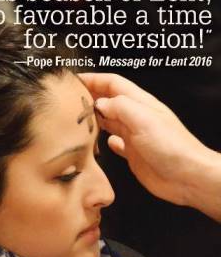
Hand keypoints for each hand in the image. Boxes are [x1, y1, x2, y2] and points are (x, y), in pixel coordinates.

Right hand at [80, 73, 220, 220]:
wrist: (187, 177)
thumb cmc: (170, 145)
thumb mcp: (143, 119)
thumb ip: (119, 107)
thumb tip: (98, 104)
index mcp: (139, 103)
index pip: (112, 83)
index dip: (94, 79)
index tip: (74, 81)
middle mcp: (135, 116)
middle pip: (109, 100)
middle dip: (90, 97)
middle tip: (70, 100)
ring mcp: (133, 135)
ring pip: (109, 120)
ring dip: (95, 118)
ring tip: (78, 120)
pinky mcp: (133, 153)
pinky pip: (115, 142)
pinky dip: (106, 140)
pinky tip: (102, 142)